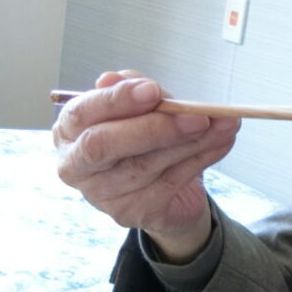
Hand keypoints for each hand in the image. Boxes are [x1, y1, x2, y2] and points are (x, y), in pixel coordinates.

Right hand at [53, 71, 240, 260]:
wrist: (165, 188)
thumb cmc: (144, 138)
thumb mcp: (140, 106)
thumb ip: (133, 90)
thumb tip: (115, 78)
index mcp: (69, 131)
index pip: (82, 114)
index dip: (117, 101)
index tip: (152, 90)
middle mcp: (75, 166)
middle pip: (104, 145)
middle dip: (154, 128)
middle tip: (196, 116)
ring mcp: (101, 195)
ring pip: (145, 164)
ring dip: (191, 142)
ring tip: (223, 124)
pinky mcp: (131, 213)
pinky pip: (170, 182)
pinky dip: (202, 159)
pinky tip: (222, 142)